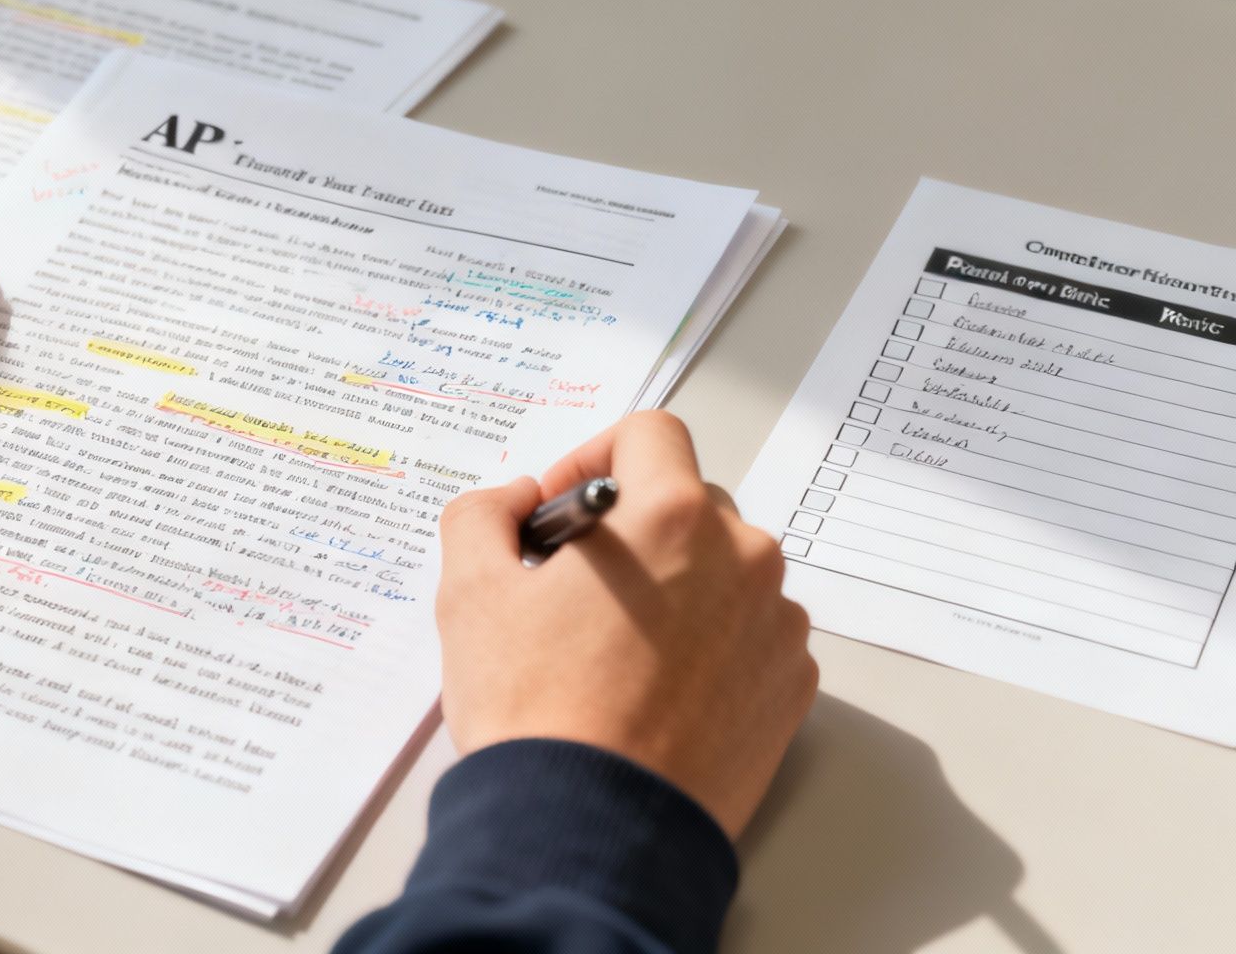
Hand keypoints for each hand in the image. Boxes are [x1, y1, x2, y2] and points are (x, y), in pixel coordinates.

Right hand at [435, 410, 816, 837]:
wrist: (588, 828)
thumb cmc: (535, 709)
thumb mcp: (469, 591)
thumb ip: (483, 514)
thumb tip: (516, 499)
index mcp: (671, 518)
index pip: (650, 433)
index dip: (593, 455)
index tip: (563, 506)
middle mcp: (744, 559)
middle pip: (689, 503)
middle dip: (633, 528)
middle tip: (575, 584)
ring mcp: (777, 626)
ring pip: (724, 571)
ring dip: (675, 585)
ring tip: (614, 648)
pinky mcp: (791, 688)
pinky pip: (750, 635)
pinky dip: (709, 644)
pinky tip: (653, 689)